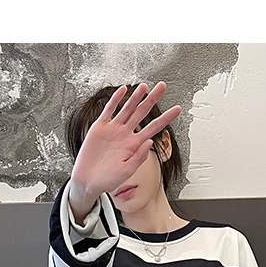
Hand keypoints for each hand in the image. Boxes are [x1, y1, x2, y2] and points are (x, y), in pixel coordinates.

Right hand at [71, 82, 181, 197]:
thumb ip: (139, 156)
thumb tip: (151, 141)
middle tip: (162, 86)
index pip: (154, 127)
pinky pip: (109, 110)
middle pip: (142, 112)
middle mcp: (126, 134)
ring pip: (127, 108)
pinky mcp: (100, 127)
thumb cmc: (107, 179)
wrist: (88, 181)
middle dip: (152, 99)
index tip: (177, 109)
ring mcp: (113, 129)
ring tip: (145, 85)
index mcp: (134, 145)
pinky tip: (123, 91)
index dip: (166, 118)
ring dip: (136, 96)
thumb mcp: (127, 171)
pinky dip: (115, 100)